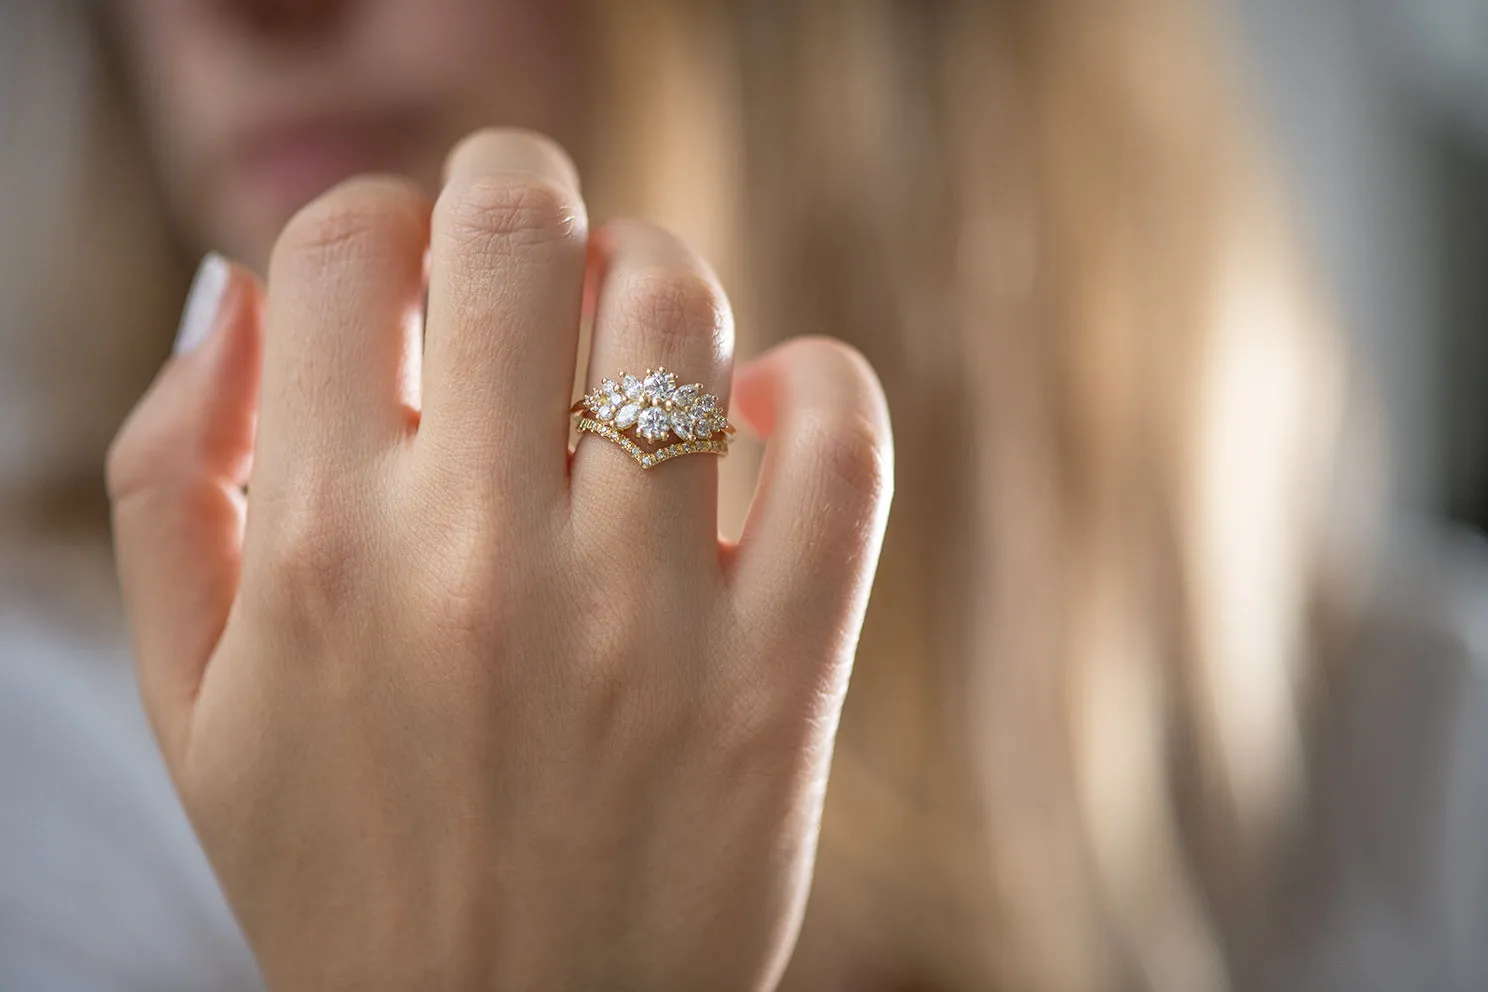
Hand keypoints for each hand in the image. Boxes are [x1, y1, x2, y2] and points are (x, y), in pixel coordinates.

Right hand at [107, 129, 891, 990]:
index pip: (345, 248)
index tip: (401, 277)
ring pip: (679, 310)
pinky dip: (816, 389)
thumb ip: (171, 480)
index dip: (375, 222)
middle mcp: (482, 566)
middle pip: (523, 231)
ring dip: (650, 278)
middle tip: (521, 254)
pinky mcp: (778, 682)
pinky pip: (843, 452)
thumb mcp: (193, 701)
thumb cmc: (344, 872)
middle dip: (515, 195)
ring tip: (627, 339)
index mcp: (322, 556)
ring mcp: (647, 622)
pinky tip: (761, 409)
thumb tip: (235, 288)